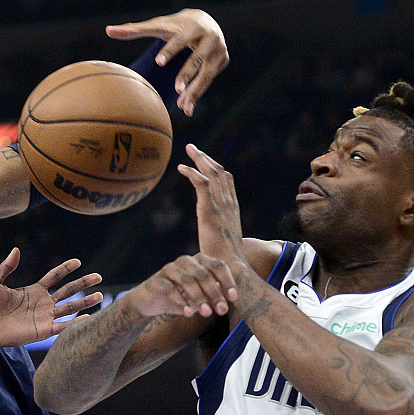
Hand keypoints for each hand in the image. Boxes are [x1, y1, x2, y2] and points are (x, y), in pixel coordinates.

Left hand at [0, 248, 102, 349]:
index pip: (55, 277)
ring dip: (85, 302)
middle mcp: (43, 303)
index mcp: (34, 291)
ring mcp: (45, 317)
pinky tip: (89, 317)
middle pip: (68, 291)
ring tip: (99, 295)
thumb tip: (16, 249)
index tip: (77, 261)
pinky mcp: (43, 331)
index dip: (66, 269)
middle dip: (83, 283)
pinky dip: (76, 322)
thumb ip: (6, 267)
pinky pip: (63, 326)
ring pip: (70, 308)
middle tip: (98, 277)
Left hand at [106, 8, 228, 115]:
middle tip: (177, 90)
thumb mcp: (158, 25)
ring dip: (195, 90)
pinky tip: (187, 108)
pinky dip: (198, 94)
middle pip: (198, 58)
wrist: (207, 21)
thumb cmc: (176, 25)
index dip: (170, 50)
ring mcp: (218, 50)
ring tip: (182, 106)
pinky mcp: (223, 61)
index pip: (179, 39)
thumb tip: (107, 30)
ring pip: (207, 73)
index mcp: (191, 26)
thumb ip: (134, 30)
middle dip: (187, 74)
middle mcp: (209, 37)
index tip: (158, 62)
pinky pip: (209, 80)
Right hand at [126, 253, 236, 317]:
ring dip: (199, 298)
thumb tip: (228, 303)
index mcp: (199, 261)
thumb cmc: (180, 298)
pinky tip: (188, 313)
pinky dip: (181, 302)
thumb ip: (212, 297)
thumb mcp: (200, 297)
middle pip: (203, 274)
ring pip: (187, 280)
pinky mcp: (156, 280)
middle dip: (214, 293)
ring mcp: (169, 269)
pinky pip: (170, 289)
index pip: (217, 265)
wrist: (150, 302)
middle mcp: (185, 261)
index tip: (233, 298)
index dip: (227, 281)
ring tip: (206, 313)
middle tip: (221, 310)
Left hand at [177, 144, 245, 266]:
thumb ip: (217, 231)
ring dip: (199, 159)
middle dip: (206, 158)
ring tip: (188, 150)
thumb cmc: (225, 260)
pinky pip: (201, 184)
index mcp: (232, 208)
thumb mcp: (222, 240)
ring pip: (212, 173)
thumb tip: (209, 235)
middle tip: (193, 148)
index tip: (205, 160)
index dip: (215, 167)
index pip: (226, 181)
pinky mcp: (210, 210)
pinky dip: (191, 172)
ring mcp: (221, 205)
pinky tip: (181, 167)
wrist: (231, 267)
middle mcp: (229, 202)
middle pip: (220, 172)